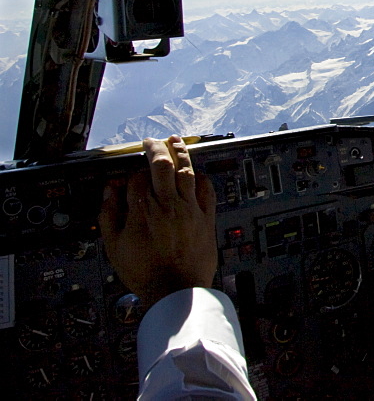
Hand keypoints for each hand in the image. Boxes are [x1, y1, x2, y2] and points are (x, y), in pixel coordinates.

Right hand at [98, 135, 217, 306]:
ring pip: (186, 171)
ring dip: (181, 152)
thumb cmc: (144, 272)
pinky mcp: (206, 217)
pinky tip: (197, 171)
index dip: (132, 172)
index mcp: (142, 210)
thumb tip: (110, 191)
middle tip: (152, 141)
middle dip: (156, 148)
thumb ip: (109, 215)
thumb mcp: (114, 246)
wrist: (176, 290)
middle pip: (162, 165)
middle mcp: (167, 204)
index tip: (130, 174)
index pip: (136, 177)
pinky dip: (201, 177)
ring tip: (176, 140)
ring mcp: (189, 209)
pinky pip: (206, 190)